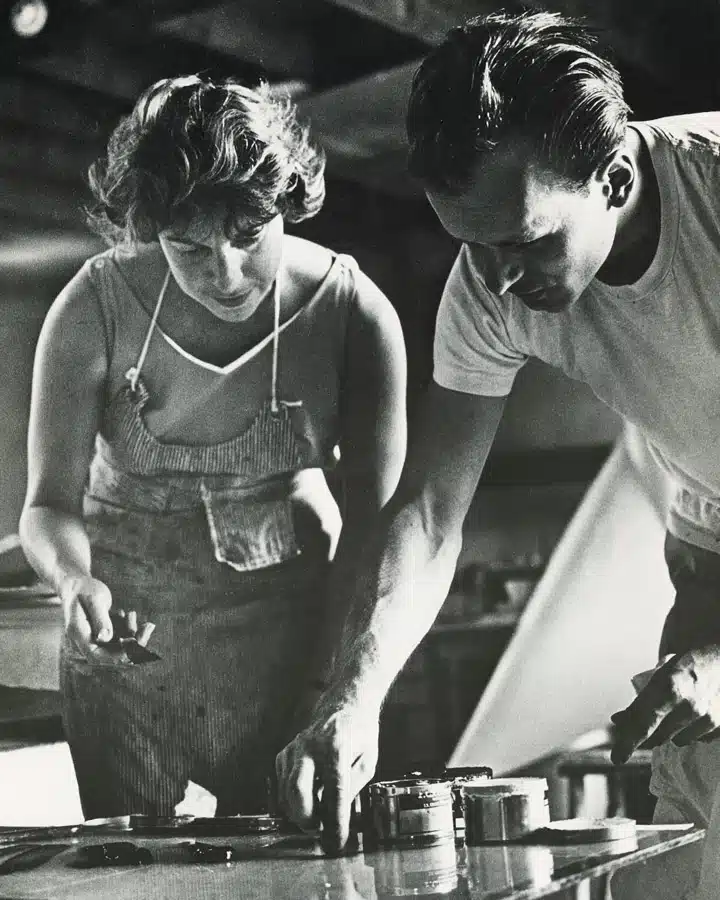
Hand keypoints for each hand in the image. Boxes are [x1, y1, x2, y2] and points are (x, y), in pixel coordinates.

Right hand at [60, 575, 154, 665]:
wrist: (77, 586)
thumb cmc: (84, 589)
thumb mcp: (94, 599)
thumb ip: (100, 618)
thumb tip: (105, 639)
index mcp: (78, 634)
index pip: (96, 656)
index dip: (118, 656)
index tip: (137, 643)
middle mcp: (84, 642)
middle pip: (111, 656)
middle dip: (133, 644)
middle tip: (149, 626)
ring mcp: (93, 641)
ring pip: (118, 648)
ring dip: (131, 634)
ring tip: (130, 614)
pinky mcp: (102, 638)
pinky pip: (119, 641)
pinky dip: (128, 630)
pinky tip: (126, 615)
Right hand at [276, 697, 379, 853]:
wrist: (344, 705)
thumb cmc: (359, 733)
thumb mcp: (367, 760)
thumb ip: (352, 788)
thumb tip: (335, 818)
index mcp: (337, 747)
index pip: (334, 792)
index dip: (335, 821)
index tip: (336, 840)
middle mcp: (311, 746)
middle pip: (297, 790)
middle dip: (305, 817)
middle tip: (318, 828)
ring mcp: (294, 748)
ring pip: (285, 790)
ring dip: (298, 811)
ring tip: (315, 815)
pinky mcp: (285, 752)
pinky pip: (281, 784)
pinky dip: (290, 799)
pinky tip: (305, 800)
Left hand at [611, 645, 719, 763]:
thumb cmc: (687, 665)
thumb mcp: (660, 676)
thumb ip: (641, 700)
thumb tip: (618, 721)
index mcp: (669, 688)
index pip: (644, 723)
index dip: (628, 741)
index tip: (617, 758)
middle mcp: (689, 706)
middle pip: (657, 736)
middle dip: (646, 734)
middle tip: (642, 725)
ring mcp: (707, 718)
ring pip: (676, 740)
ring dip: (669, 731)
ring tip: (675, 710)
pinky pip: (696, 739)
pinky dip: (689, 731)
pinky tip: (692, 715)